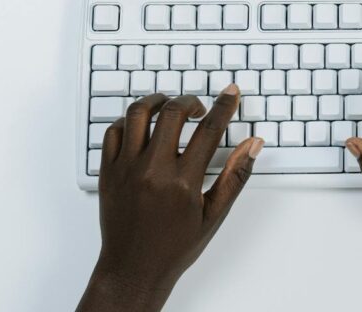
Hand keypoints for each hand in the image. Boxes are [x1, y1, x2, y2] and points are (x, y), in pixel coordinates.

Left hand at [77, 85, 263, 311]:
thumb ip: (235, 176)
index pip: (209, 130)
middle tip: (199, 107)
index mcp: (183, 182)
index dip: (224, 106)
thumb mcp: (214, 214)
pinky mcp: (108, 172)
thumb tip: (253, 145)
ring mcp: (126, 169)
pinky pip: (114, 132)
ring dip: (157, 101)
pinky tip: (143, 126)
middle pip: (173, 113)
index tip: (230, 93)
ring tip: (169, 105)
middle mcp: (152, 170)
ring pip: (138, 114)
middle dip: (191, 101)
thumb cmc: (174, 246)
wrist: (133, 269)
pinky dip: (129, 122)